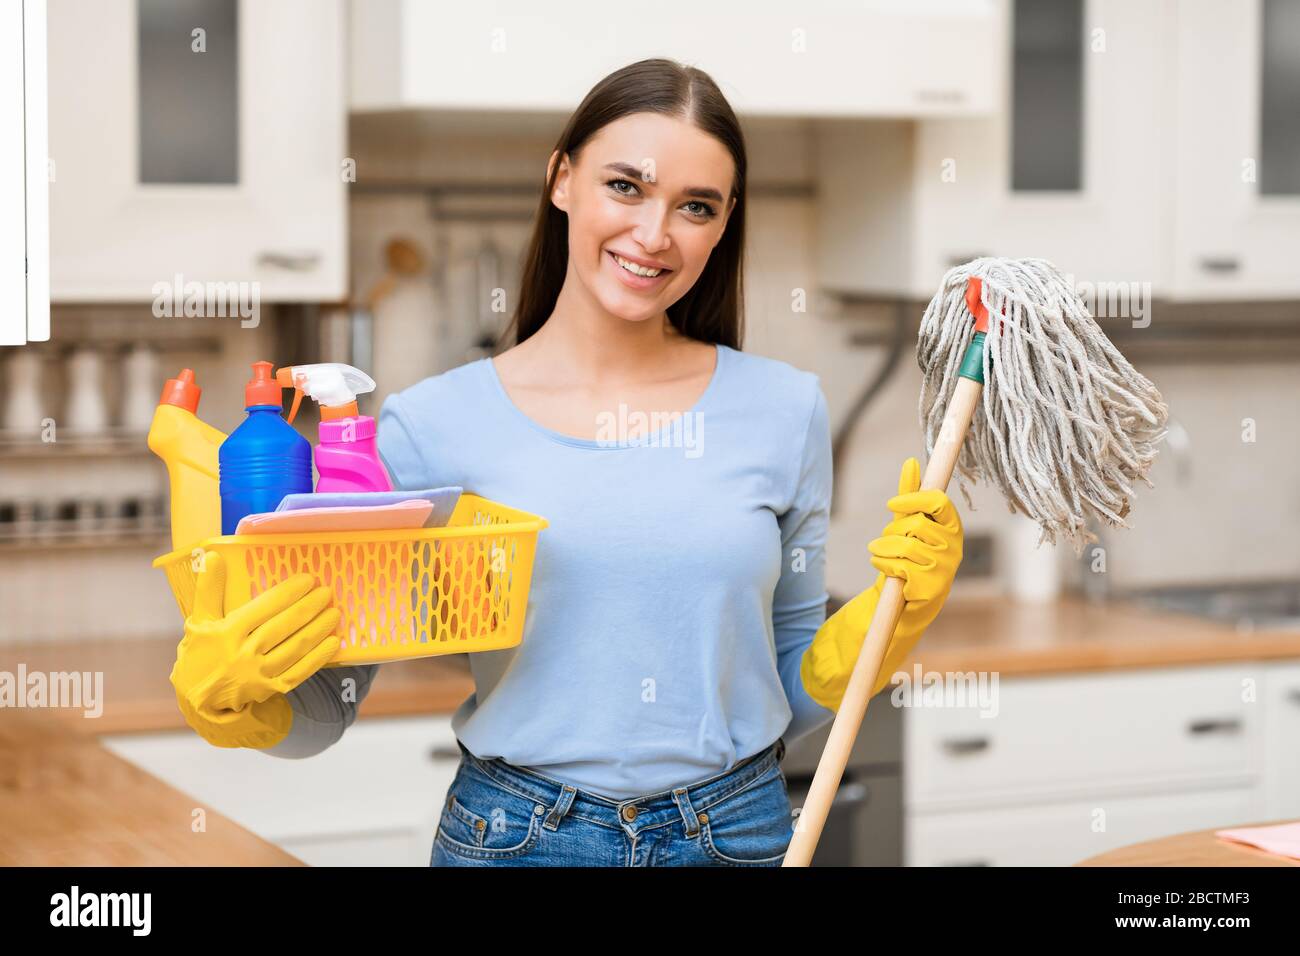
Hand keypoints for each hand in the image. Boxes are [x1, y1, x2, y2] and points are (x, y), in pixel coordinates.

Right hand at [170, 552, 340, 747]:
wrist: (197, 698)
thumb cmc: (200, 652)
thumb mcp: (198, 620)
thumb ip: (208, 588)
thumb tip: (212, 555)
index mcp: (226, 633)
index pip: (262, 609)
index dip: (287, 593)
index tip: (307, 580)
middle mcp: (243, 654)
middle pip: (282, 627)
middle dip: (307, 608)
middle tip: (327, 592)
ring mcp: (258, 674)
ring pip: (294, 649)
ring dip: (317, 630)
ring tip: (334, 613)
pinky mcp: (270, 689)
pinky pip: (299, 672)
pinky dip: (318, 658)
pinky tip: (333, 643)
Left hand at [867, 456, 962, 614]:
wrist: (911, 598)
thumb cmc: (911, 554)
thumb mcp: (909, 522)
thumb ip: (910, 495)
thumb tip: (910, 462)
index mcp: (952, 526)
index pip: (939, 501)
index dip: (913, 499)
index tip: (891, 502)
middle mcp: (954, 546)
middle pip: (916, 524)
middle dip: (893, 529)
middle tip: (884, 538)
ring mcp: (945, 567)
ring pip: (906, 545)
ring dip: (883, 547)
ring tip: (877, 550)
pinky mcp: (932, 586)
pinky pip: (900, 566)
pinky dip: (883, 563)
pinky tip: (881, 565)